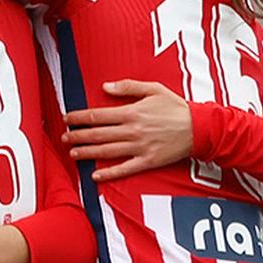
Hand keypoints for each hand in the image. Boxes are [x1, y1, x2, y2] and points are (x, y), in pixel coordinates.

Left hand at [62, 80, 193, 181]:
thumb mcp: (154, 89)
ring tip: (72, 153)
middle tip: (63, 137)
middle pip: (98, 134)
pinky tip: (95, 176)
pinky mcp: (147, 161)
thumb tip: (105, 87)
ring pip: (106, 152)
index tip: (67, 118)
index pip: (98, 115)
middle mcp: (132, 131)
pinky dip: (109, 173)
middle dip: (78, 135)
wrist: (199, 128)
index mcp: (132, 112)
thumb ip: (128, 87)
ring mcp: (139, 148)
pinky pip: (124, 169)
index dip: (80, 117)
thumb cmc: (176, 107)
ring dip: (87, 153)